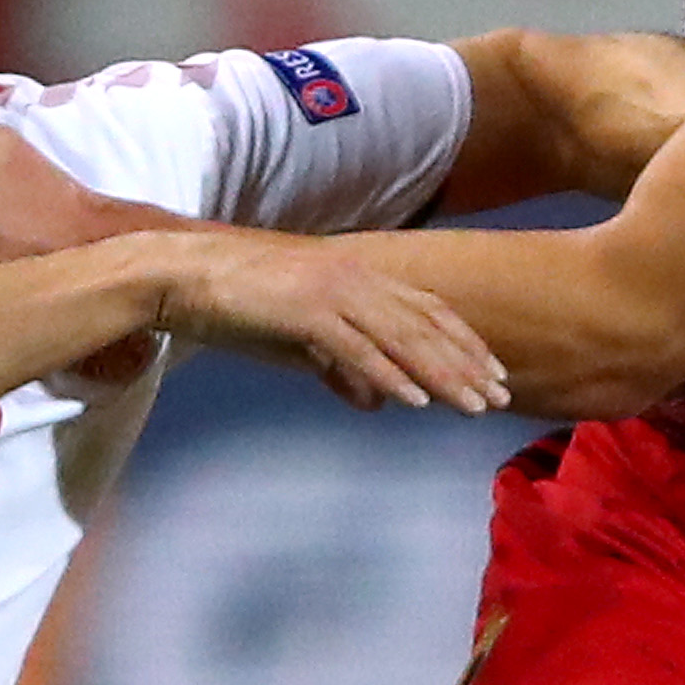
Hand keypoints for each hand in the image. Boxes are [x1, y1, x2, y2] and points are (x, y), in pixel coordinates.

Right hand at [149, 231, 510, 415]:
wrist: (183, 278)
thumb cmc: (239, 307)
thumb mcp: (299, 344)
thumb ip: (340, 369)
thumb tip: (375, 404)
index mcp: (358, 277)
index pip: (428, 310)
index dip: (466, 343)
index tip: (494, 374)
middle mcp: (356, 279)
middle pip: (426, 325)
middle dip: (467, 364)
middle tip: (501, 398)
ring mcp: (332, 293)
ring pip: (403, 338)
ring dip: (443, 375)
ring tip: (474, 407)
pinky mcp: (306, 312)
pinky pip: (358, 348)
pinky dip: (390, 375)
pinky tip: (416, 401)